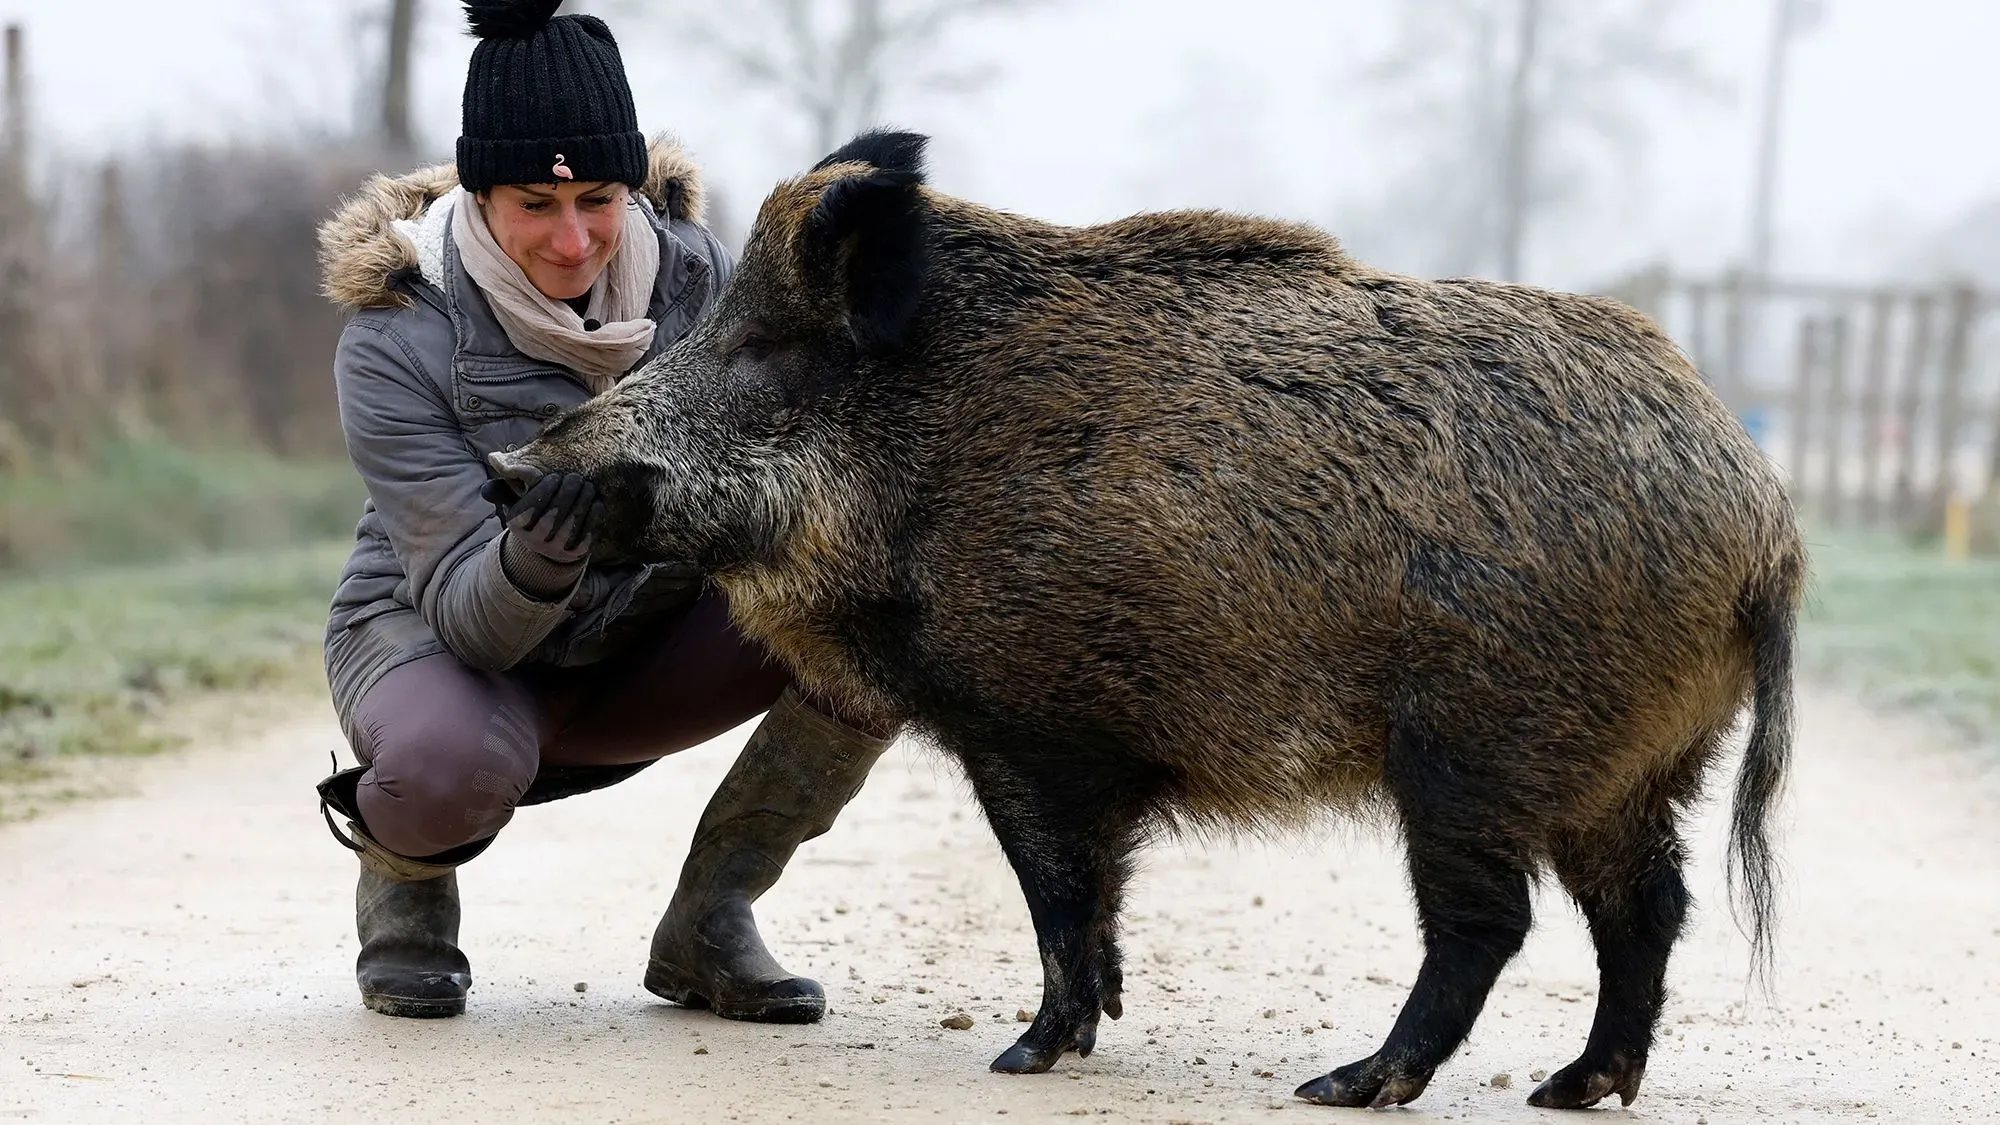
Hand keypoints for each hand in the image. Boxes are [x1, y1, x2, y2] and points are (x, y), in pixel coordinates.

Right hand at [482, 472, 602, 565]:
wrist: (547, 548)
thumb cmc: (532, 515)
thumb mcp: (514, 502)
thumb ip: (504, 487)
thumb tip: (493, 467)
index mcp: (518, 525)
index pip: (531, 507)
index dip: (545, 490)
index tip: (555, 477)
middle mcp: (535, 540)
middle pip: (553, 515)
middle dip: (567, 493)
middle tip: (576, 477)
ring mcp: (556, 549)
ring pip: (572, 524)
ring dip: (583, 501)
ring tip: (588, 486)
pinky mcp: (576, 553)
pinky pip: (588, 533)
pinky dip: (594, 516)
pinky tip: (597, 503)